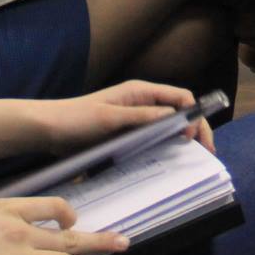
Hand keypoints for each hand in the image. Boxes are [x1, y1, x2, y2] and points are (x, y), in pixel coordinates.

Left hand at [39, 80, 214, 155]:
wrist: (48, 128)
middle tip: (205, 153)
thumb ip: (143, 116)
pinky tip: (167, 162)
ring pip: (168, 125)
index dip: (195, 115)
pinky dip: (164, 146)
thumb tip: (177, 117)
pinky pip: (152, 137)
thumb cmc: (76, 119)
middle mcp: (141, 102)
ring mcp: (134, 118)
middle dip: (195, 128)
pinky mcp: (126, 132)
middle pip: (179, 111)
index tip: (196, 138)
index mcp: (140, 92)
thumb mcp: (110, 118)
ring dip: (182, 138)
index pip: (181, 97)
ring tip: (192, 160)